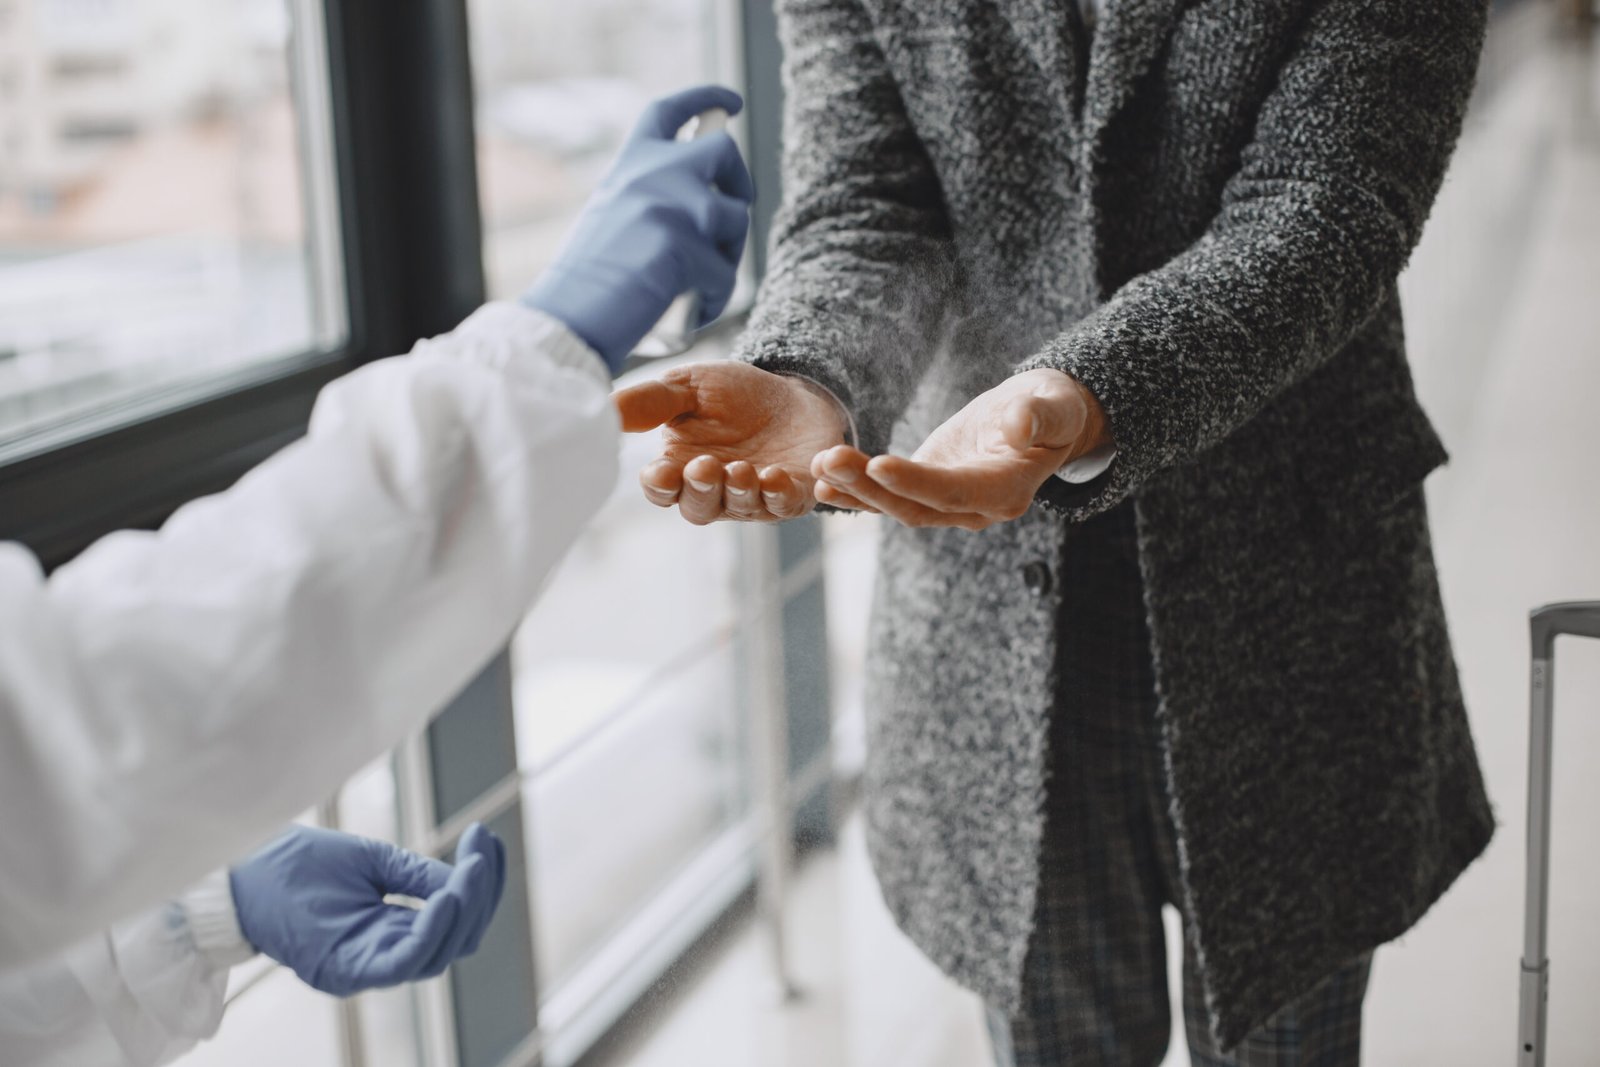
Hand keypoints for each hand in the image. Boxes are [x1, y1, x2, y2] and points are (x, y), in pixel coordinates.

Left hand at [230, 824, 505, 996]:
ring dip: (463, 911)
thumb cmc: (301, 865)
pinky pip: (402, 964)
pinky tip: (446, 897)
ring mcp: (364, 968)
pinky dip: (431, 933)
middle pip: (455, 942)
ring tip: (470, 868)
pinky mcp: (344, 970)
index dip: (481, 886)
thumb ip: (418, 876)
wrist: (243, 869)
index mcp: (391, 932)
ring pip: (437, 956)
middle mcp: (382, 956)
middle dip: (480, 897)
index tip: (487, 839)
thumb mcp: (374, 862)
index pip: (455, 922)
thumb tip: (468, 880)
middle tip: (481, 850)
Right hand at [522, 85, 753, 372]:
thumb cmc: (588, 282)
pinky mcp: (684, 246)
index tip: (730, 102)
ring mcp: (670, 205)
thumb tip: (710, 204)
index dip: (704, 99)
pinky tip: (690, 311)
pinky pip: (725, 274)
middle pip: (723, 150)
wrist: (567, 317)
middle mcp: (652, 172)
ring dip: (728, 254)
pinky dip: (714, 299)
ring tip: (699, 284)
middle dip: (740, 181)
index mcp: (630, 163)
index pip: (669, 111)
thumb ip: (652, 197)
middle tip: (733, 212)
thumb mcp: (614, 217)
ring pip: (734, 217)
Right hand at [614, 361, 849, 522]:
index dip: (658, 484)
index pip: (661, 489)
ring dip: (738, 492)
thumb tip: (604, 409)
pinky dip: (779, 495)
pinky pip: (783, 505)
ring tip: (740, 469)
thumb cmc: (735, 394)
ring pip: (740, 508)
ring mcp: (753, 498)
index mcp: (680, 467)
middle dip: (699, 489)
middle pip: (698, 507)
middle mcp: (714, 490)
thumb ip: (650, 402)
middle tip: (704, 466)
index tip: (658, 471)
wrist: (794, 392)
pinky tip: (776, 476)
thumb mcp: (687, 387)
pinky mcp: (791, 495)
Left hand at [812, 369, 1108, 529]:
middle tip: (828, 459)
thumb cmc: (1053, 409)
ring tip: (819, 465)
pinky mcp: (929, 492)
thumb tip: (1018, 425)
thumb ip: (1039, 417)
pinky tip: (822, 483)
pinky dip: (857, 493)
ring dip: (855, 489)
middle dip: (870, 487)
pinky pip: (889, 499)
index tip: (877, 463)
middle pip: (916, 507)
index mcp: (1007, 491)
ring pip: (897, 505)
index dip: (915, 482)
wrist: (1042, 419)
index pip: (954, 492)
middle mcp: (976, 509)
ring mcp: (950, 505)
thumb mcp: (1055, 406)